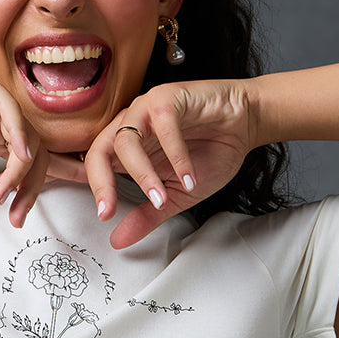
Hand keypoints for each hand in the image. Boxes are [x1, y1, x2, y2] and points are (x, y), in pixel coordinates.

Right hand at [0, 34, 65, 231]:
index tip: (19, 220)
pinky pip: (11, 110)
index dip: (30, 192)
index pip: (25, 167)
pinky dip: (19, 133)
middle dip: (33, 189)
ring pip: (28, 136)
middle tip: (19, 216)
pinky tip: (19, 155)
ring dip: (24, 169)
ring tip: (6, 193)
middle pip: (36, 156)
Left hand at [83, 79, 257, 247]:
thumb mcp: (175, 195)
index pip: (95, 165)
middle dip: (101, 183)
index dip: (94, 190)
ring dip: (143, 174)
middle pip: (100, 151)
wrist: (244, 124)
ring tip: (162, 197)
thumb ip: (147, 215)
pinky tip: (189, 177)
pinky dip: (176, 156)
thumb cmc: (210, 152)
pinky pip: (164, 125)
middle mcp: (131, 126)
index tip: (104, 216)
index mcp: (127, 148)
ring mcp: (147, 109)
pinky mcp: (170, 97)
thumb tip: (118, 240)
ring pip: (128, 139)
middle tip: (110, 210)